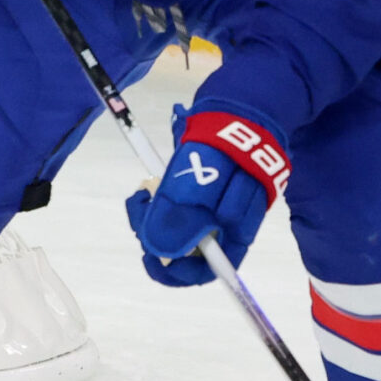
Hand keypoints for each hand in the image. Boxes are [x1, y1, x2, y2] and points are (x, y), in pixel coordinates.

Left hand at [125, 105, 289, 287]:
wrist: (239, 107)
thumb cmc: (226, 146)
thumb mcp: (200, 182)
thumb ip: (182, 217)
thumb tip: (159, 252)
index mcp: (236, 233)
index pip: (206, 273)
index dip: (174, 271)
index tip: (147, 254)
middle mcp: (227, 228)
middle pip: (187, 254)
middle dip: (156, 237)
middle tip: (141, 204)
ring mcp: (215, 211)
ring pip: (178, 232)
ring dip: (155, 217)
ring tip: (145, 191)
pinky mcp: (203, 196)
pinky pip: (178, 212)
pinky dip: (161, 203)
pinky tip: (151, 187)